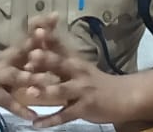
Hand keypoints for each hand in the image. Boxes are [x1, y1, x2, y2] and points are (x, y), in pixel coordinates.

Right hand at [0, 29, 46, 121]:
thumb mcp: (8, 64)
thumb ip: (26, 60)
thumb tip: (50, 50)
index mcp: (11, 54)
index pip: (28, 37)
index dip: (42, 26)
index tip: (55, 15)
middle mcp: (5, 62)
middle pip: (22, 50)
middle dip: (37, 43)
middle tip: (48, 35)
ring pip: (16, 76)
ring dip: (31, 77)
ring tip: (47, 79)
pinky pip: (7, 102)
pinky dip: (20, 109)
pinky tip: (32, 116)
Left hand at [17, 21, 131, 126]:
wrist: (123, 96)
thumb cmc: (95, 81)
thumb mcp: (78, 65)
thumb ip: (59, 57)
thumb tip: (37, 43)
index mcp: (74, 60)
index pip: (59, 45)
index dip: (48, 37)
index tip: (34, 29)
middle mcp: (77, 72)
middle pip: (60, 64)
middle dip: (45, 60)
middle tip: (30, 56)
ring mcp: (82, 90)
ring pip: (62, 90)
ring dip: (46, 91)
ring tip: (29, 92)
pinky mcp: (84, 108)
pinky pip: (65, 115)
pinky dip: (50, 120)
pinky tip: (36, 125)